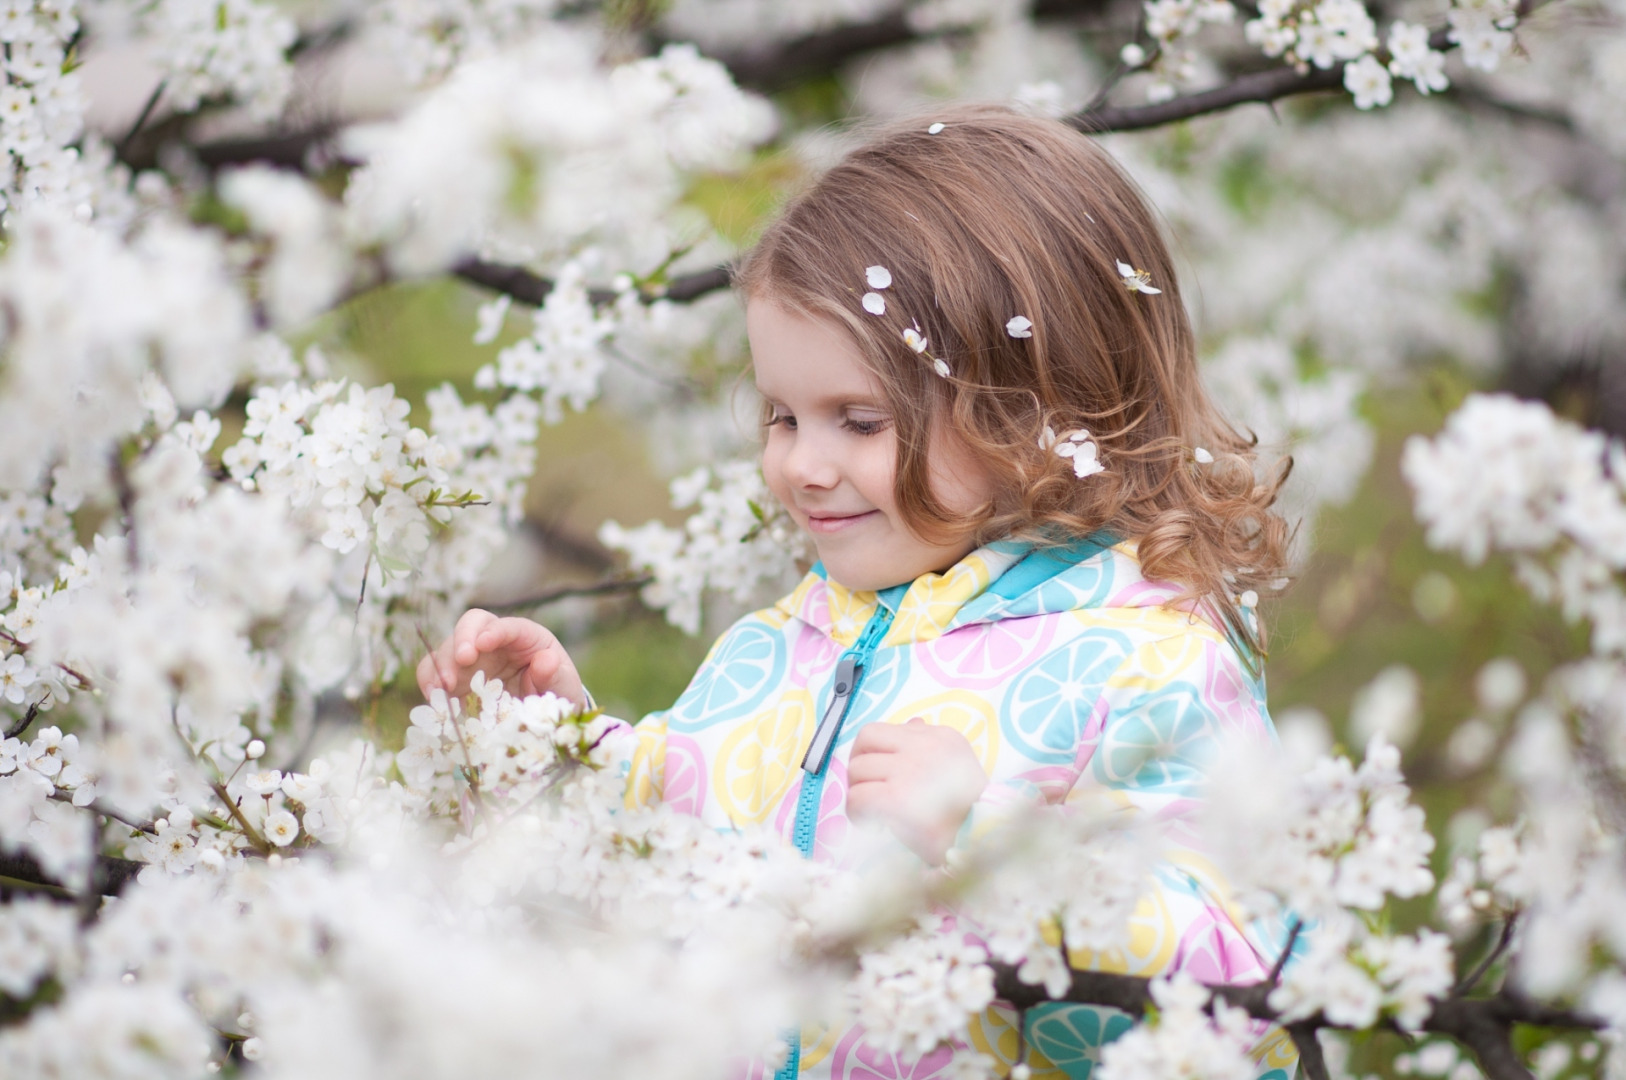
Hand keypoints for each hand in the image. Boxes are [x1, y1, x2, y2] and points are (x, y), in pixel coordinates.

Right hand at [415, 609, 587, 709]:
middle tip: (462, 661)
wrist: (544, 714)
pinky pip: (434, 672)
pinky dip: (430, 681)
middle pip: (470, 625)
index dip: (496, 631)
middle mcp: (494, 641)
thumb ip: (555, 674)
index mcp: (525, 636)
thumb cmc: (556, 691)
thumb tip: (546, 661)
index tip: (484, 643)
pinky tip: (434, 698)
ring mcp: (472, 659)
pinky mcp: (456, 679)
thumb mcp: (564, 685)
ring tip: (442, 687)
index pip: (508, 625)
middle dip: (463, 640)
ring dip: (441, 664)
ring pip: (447, 648)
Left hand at [847, 718, 988, 865]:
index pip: (885, 730)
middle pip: (864, 741)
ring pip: (856, 770)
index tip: (879, 776)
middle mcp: (925, 746)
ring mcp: (910, 771)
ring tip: (875, 812)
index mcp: (940, 736)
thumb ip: (930, 742)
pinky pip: (857, 798)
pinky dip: (857, 813)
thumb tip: (911, 724)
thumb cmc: (969, 808)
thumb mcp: (957, 762)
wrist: (983, 840)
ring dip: (859, 793)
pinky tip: (874, 824)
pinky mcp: (898, 799)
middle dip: (859, 768)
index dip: (872, 753)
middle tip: (868, 792)